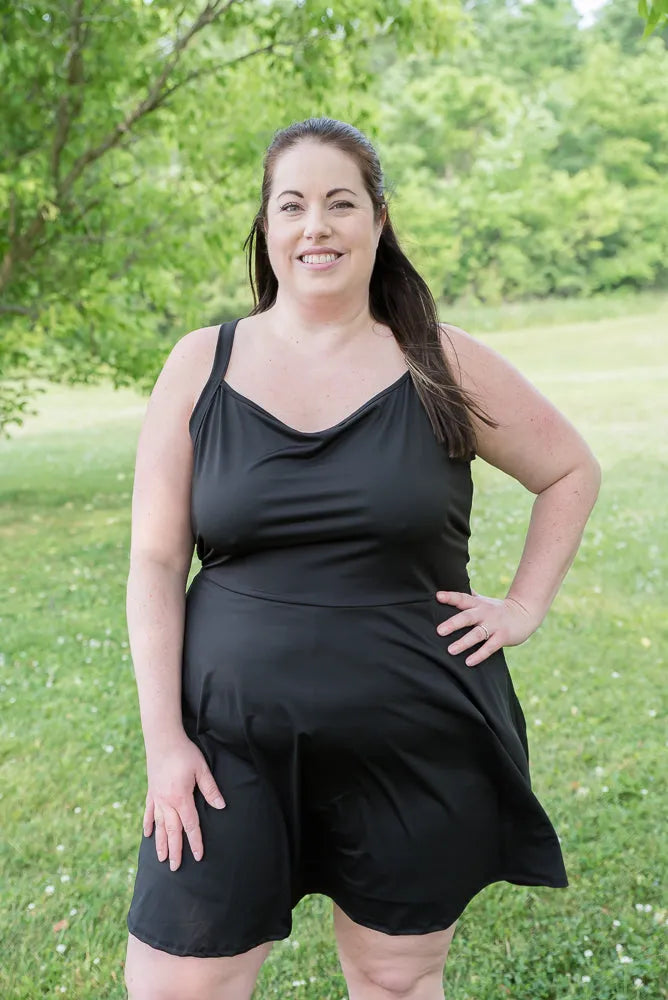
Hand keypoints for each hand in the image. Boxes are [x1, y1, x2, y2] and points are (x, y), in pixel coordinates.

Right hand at [143, 731, 225, 870]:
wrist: (162, 739)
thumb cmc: (185, 753)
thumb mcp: (201, 769)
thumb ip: (210, 789)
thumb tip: (221, 806)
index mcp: (181, 798)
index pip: (190, 825)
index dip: (195, 842)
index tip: (198, 856)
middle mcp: (166, 802)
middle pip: (172, 831)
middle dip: (175, 850)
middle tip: (175, 868)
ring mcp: (156, 798)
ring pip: (159, 826)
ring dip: (161, 843)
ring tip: (161, 859)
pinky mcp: (151, 791)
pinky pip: (149, 812)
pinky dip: (148, 824)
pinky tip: (148, 834)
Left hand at [435, 589, 539, 666]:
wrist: (524, 614)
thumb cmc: (497, 609)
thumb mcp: (483, 601)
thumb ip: (469, 596)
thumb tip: (454, 586)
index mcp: (478, 604)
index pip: (462, 598)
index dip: (450, 597)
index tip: (438, 596)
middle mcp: (484, 613)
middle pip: (467, 617)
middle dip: (453, 623)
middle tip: (439, 631)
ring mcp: (494, 625)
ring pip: (477, 634)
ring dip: (464, 642)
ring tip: (451, 650)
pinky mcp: (503, 637)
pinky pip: (490, 647)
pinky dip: (479, 655)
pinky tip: (468, 662)